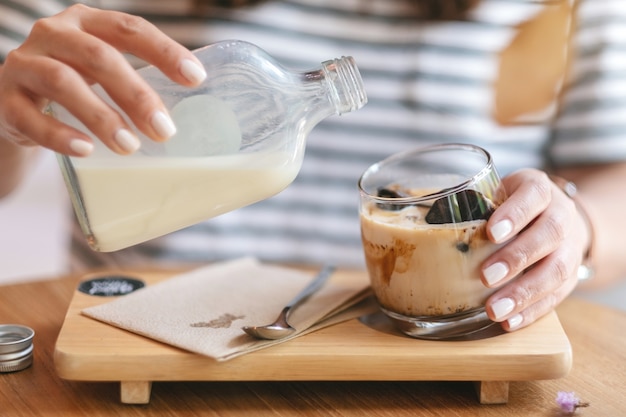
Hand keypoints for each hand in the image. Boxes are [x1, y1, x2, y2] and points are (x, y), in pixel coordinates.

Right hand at [0, 4, 205, 155]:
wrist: (16, 102)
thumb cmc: (76, 85)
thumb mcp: (104, 72)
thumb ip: (138, 81)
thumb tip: (193, 116)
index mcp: (87, 23)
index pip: (129, 28)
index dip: (164, 51)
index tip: (196, 78)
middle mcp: (54, 35)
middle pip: (99, 57)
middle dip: (136, 94)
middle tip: (165, 130)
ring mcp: (25, 64)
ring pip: (62, 83)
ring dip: (101, 117)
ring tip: (130, 146)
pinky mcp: (5, 100)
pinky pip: (30, 118)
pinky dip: (59, 135)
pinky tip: (86, 149)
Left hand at [481, 168, 588, 330]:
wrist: (554, 215)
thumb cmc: (511, 204)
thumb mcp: (496, 192)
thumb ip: (471, 203)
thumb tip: (423, 219)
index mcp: (539, 189)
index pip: (534, 195)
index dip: (516, 214)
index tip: (492, 232)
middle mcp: (562, 215)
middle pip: (550, 234)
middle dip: (517, 258)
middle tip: (486, 276)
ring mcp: (571, 246)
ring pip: (557, 270)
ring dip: (524, 293)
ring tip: (494, 309)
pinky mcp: (570, 276)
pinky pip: (557, 296)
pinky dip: (532, 311)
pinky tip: (509, 322)